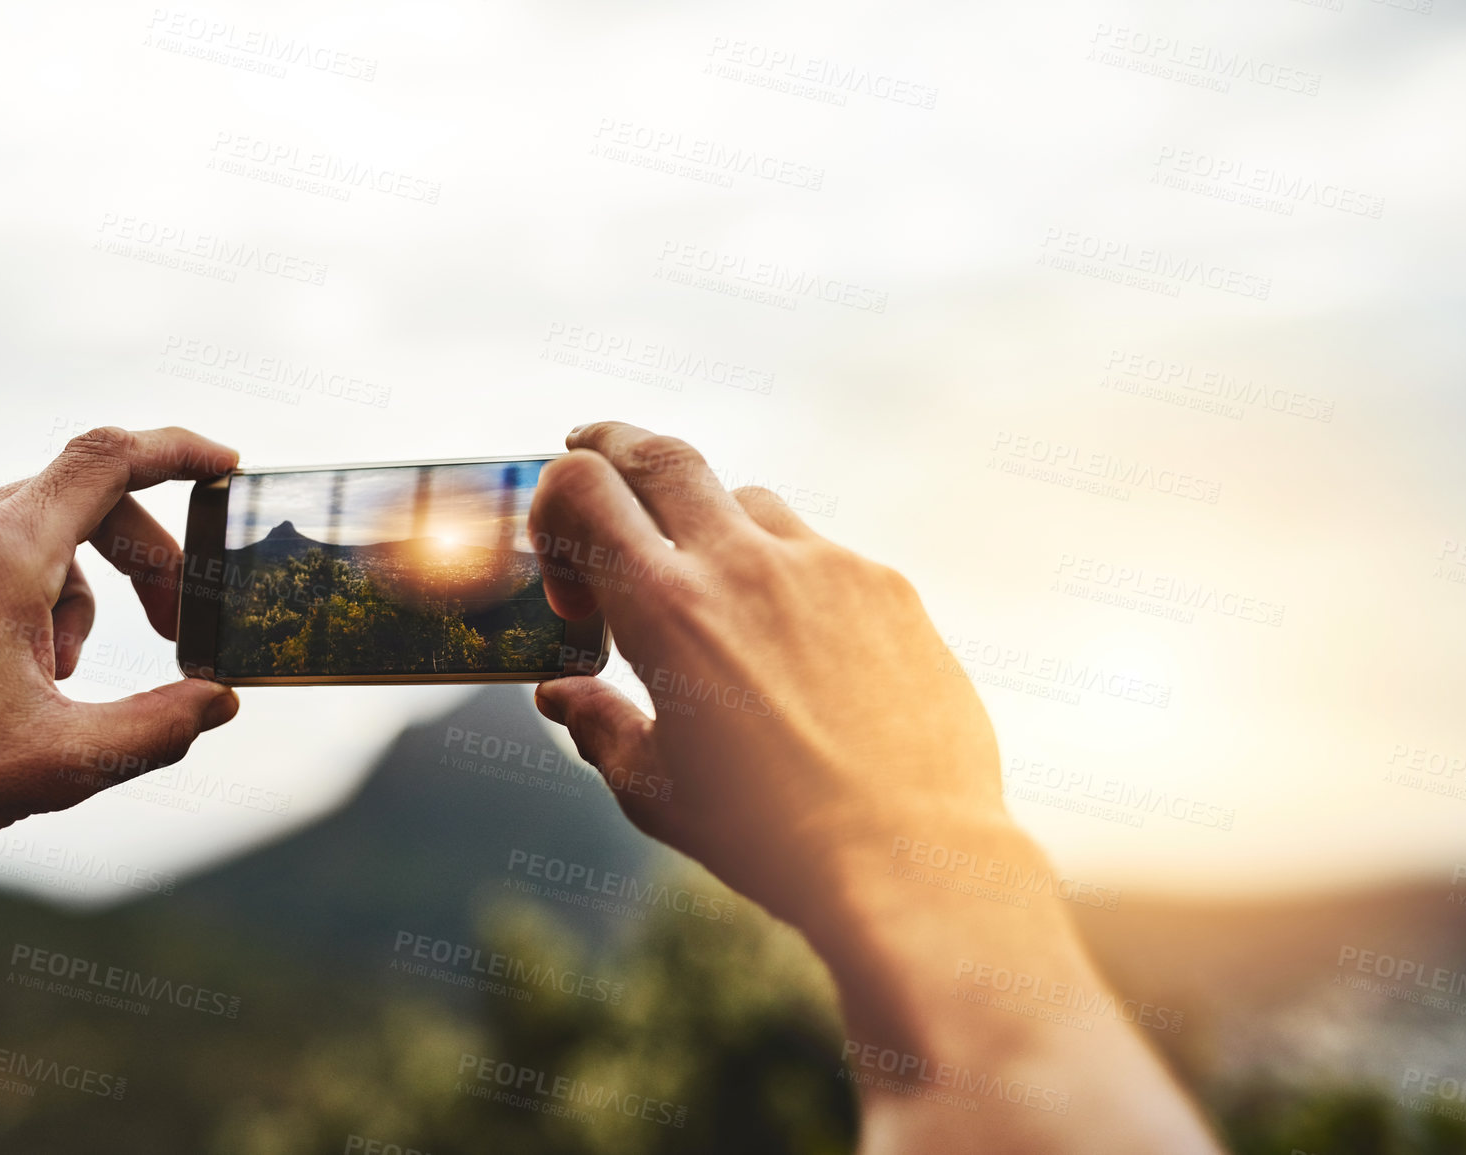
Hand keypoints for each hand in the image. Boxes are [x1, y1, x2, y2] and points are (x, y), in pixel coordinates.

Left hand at [0, 427, 240, 954]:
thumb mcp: (64, 763)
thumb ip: (161, 727)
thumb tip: (219, 700)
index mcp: (0, 555)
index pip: (109, 458)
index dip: (180, 451)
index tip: (226, 468)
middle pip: (83, 498)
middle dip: (142, 558)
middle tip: (172, 629)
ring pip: (35, 530)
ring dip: (78, 593)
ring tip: (59, 681)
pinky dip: (26, 595)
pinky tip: (12, 673)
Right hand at [528, 422, 1221, 1152]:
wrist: (909, 859)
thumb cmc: (767, 837)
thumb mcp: (655, 790)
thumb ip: (597, 726)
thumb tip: (560, 696)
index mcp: (665, 608)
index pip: (583, 485)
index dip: (556, 501)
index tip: (569, 565)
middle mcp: (742, 563)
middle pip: (660, 453)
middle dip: (614, 451)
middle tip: (599, 471)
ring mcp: (823, 565)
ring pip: (747, 499)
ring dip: (710, 526)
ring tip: (714, 599)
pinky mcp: (886, 584)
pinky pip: (820, 551)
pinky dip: (788, 575)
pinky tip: (799, 648)